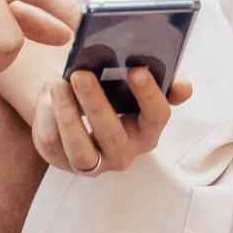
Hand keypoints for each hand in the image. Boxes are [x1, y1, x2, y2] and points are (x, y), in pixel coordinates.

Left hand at [30, 68, 193, 176]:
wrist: (80, 103)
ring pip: (79, 150)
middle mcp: (123, 153)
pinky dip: (47, 117)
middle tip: (81, 74)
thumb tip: (184, 89)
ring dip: (67, 115)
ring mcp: (93, 162)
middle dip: (96, 104)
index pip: (157, 117)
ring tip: (58, 83)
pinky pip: (52, 145)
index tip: (136, 70)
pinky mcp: (61, 161)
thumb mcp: (138, 84)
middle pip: (112, 135)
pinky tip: (47, 94)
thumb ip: (165, 82)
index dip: (149, 95)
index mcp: (148, 130)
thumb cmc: (116, 89)